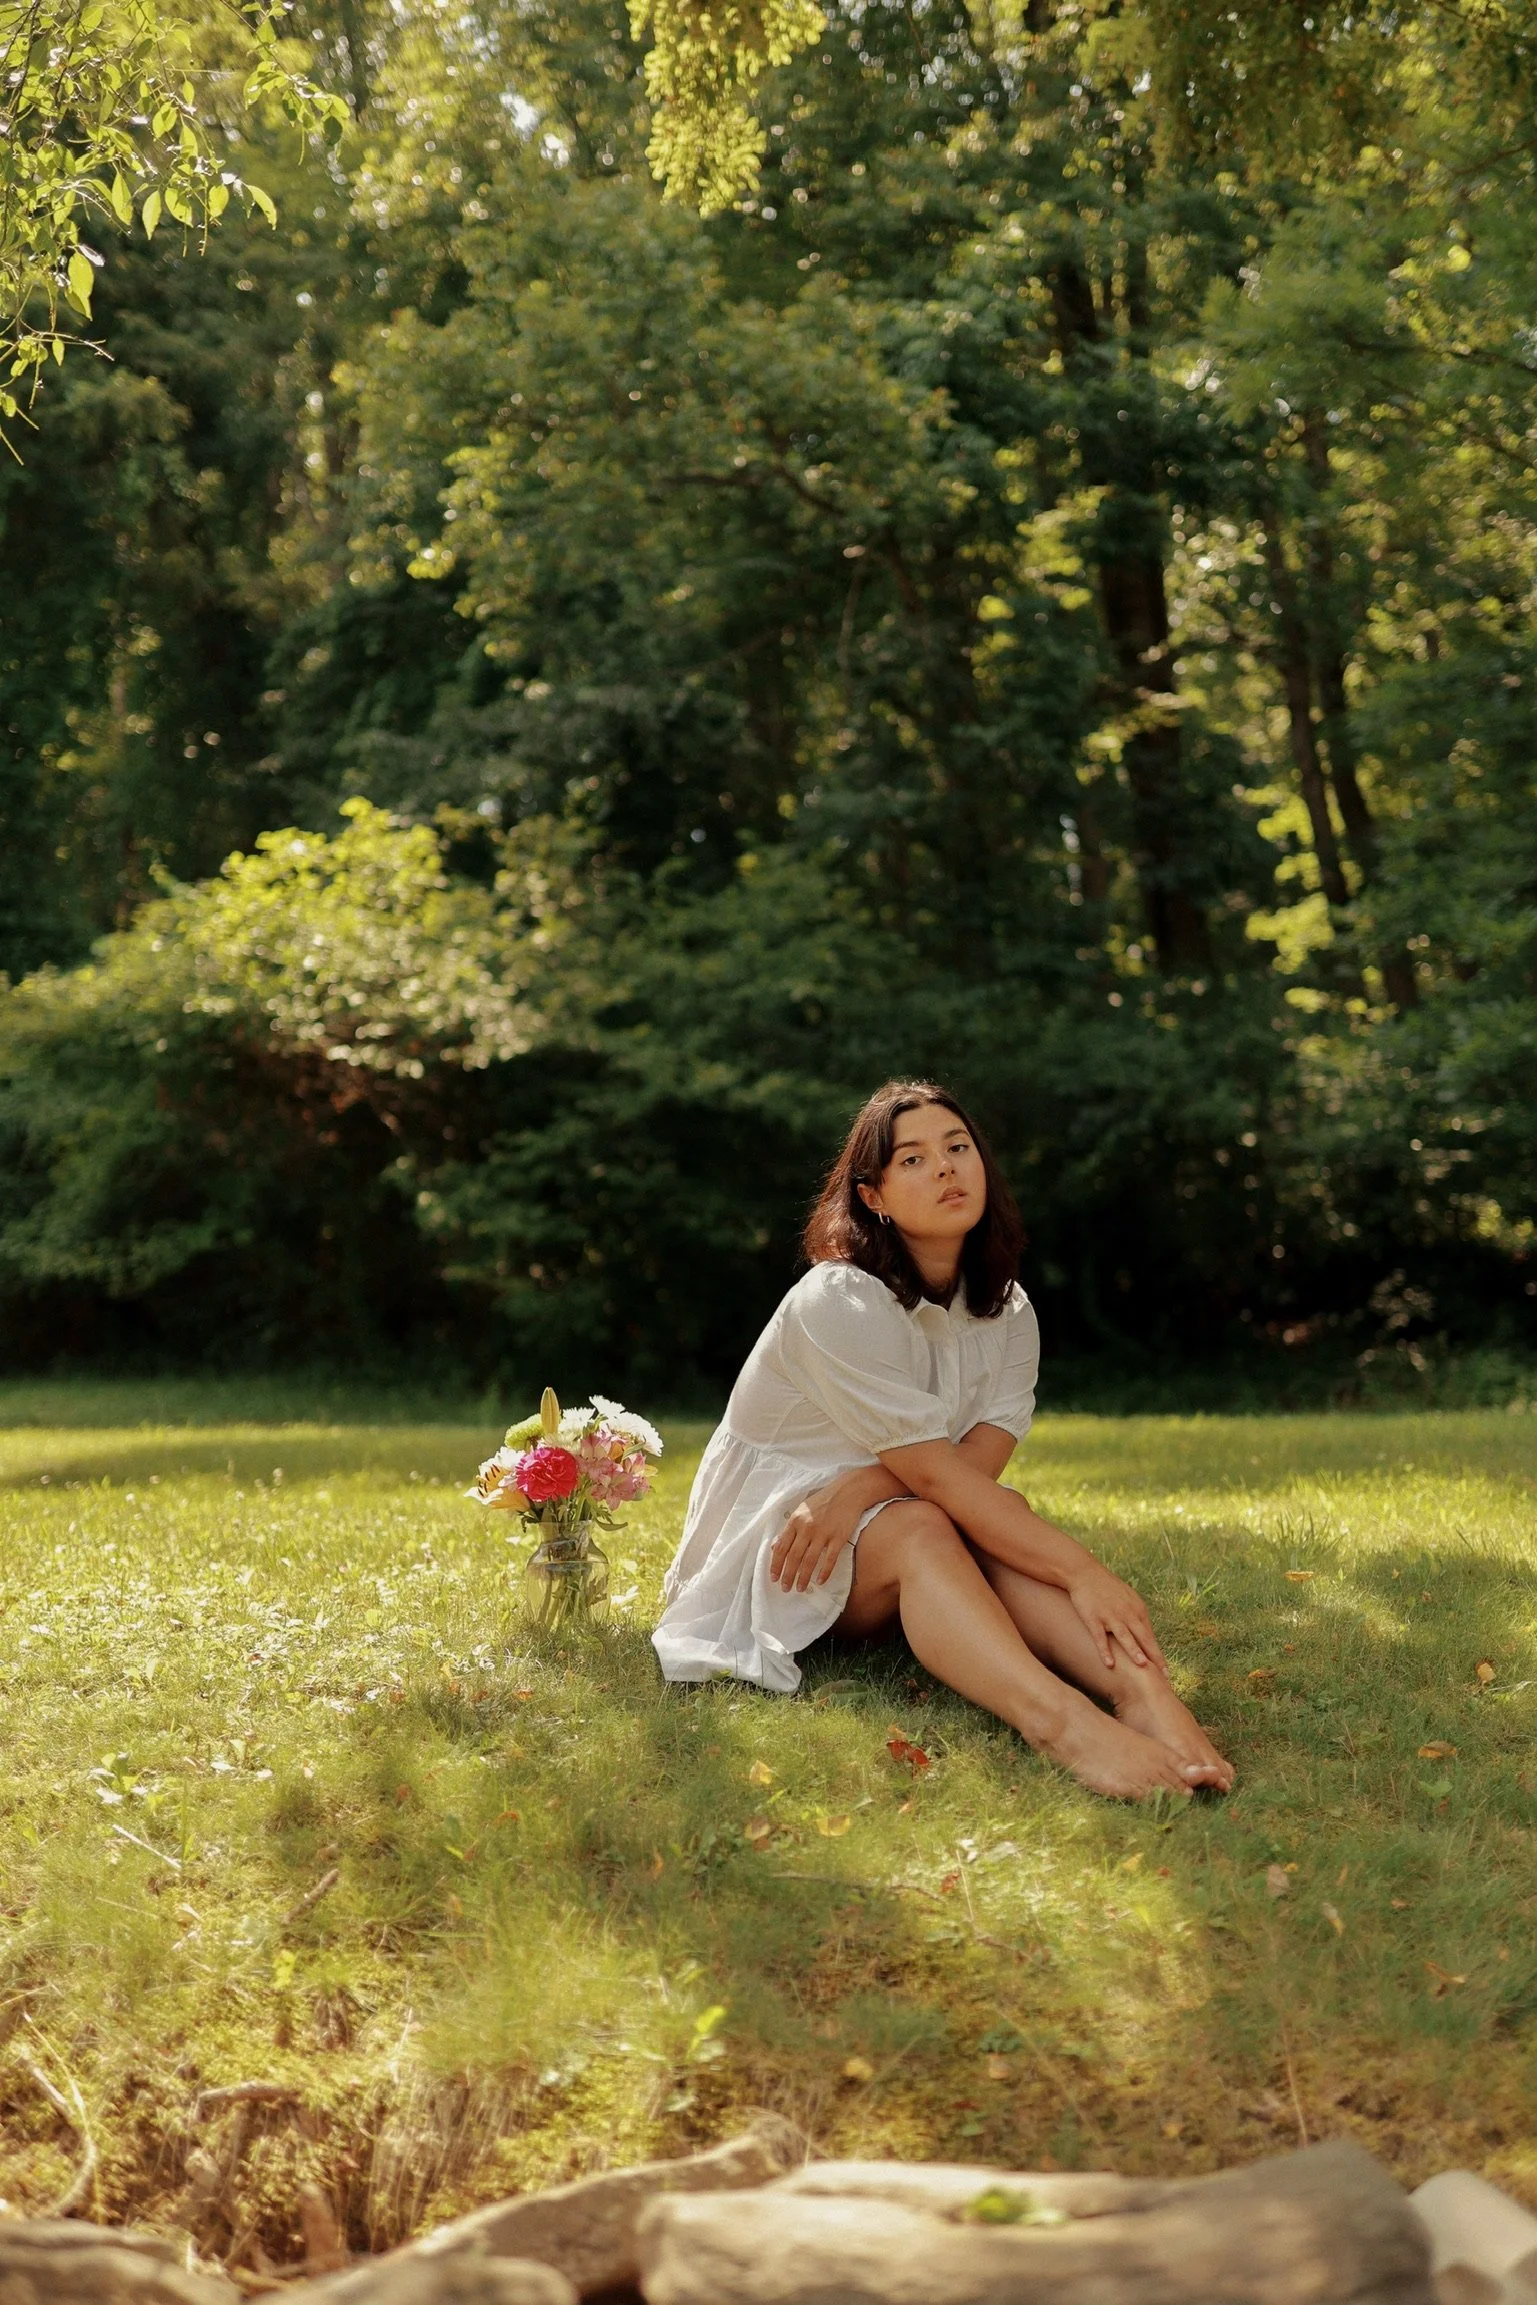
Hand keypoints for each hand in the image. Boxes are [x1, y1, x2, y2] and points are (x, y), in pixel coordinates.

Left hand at [769, 1476, 869, 1592]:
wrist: (849, 1492)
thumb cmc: (823, 1500)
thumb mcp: (801, 1509)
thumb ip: (788, 1528)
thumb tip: (774, 1546)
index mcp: (795, 1520)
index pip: (781, 1547)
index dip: (776, 1565)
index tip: (773, 1577)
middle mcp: (807, 1527)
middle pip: (793, 1557)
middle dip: (787, 1575)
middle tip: (785, 1588)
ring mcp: (823, 1533)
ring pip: (809, 1561)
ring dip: (803, 1578)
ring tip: (800, 1588)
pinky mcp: (839, 1537)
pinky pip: (829, 1559)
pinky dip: (824, 1572)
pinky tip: (820, 1581)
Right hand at [1067, 1564, 1167, 1673]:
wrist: (1085, 1573)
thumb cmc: (1107, 1588)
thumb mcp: (1128, 1598)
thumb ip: (1137, 1617)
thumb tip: (1146, 1637)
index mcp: (1137, 1609)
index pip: (1150, 1636)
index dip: (1158, 1655)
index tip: (1165, 1672)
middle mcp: (1126, 1613)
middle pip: (1143, 1637)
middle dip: (1154, 1656)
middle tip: (1164, 1675)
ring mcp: (1110, 1616)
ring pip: (1124, 1636)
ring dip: (1134, 1650)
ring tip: (1142, 1665)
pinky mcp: (1093, 1618)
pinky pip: (1100, 1637)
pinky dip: (1105, 1650)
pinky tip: (1109, 1663)